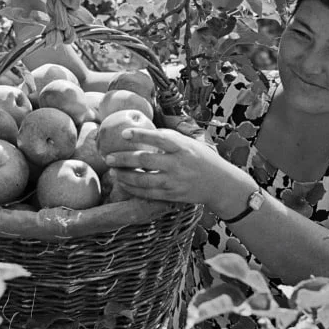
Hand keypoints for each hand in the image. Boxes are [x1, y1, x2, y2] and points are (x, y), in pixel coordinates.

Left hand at [104, 127, 228, 205]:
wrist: (220, 183)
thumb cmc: (202, 158)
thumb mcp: (190, 143)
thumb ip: (169, 138)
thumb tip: (143, 132)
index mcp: (182, 147)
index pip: (158, 138)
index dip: (140, 135)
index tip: (123, 133)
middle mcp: (178, 164)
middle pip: (145, 160)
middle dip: (124, 159)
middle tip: (108, 157)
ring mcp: (174, 181)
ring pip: (143, 180)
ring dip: (125, 176)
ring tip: (113, 171)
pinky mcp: (172, 196)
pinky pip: (148, 194)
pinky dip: (133, 189)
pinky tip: (124, 184)